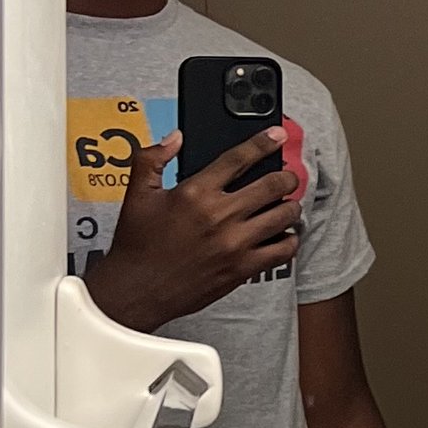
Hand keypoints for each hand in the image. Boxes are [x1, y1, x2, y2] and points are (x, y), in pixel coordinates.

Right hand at [84, 129, 300, 329]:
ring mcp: (234, 244)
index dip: (263, 142)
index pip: (238, 158)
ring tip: (288, 204)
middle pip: (273, 185)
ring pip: (284, 216)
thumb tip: (175, 137)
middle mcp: (220, 216)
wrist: (135, 291)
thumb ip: (151, 159)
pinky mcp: (242, 269)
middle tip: (289, 176)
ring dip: (291, 207)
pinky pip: (282, 251)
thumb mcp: (136, 195)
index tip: (277, 135)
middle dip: (287, 176)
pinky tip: (285, 236)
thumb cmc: (136, 245)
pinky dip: (290, 241)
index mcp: (195, 193)